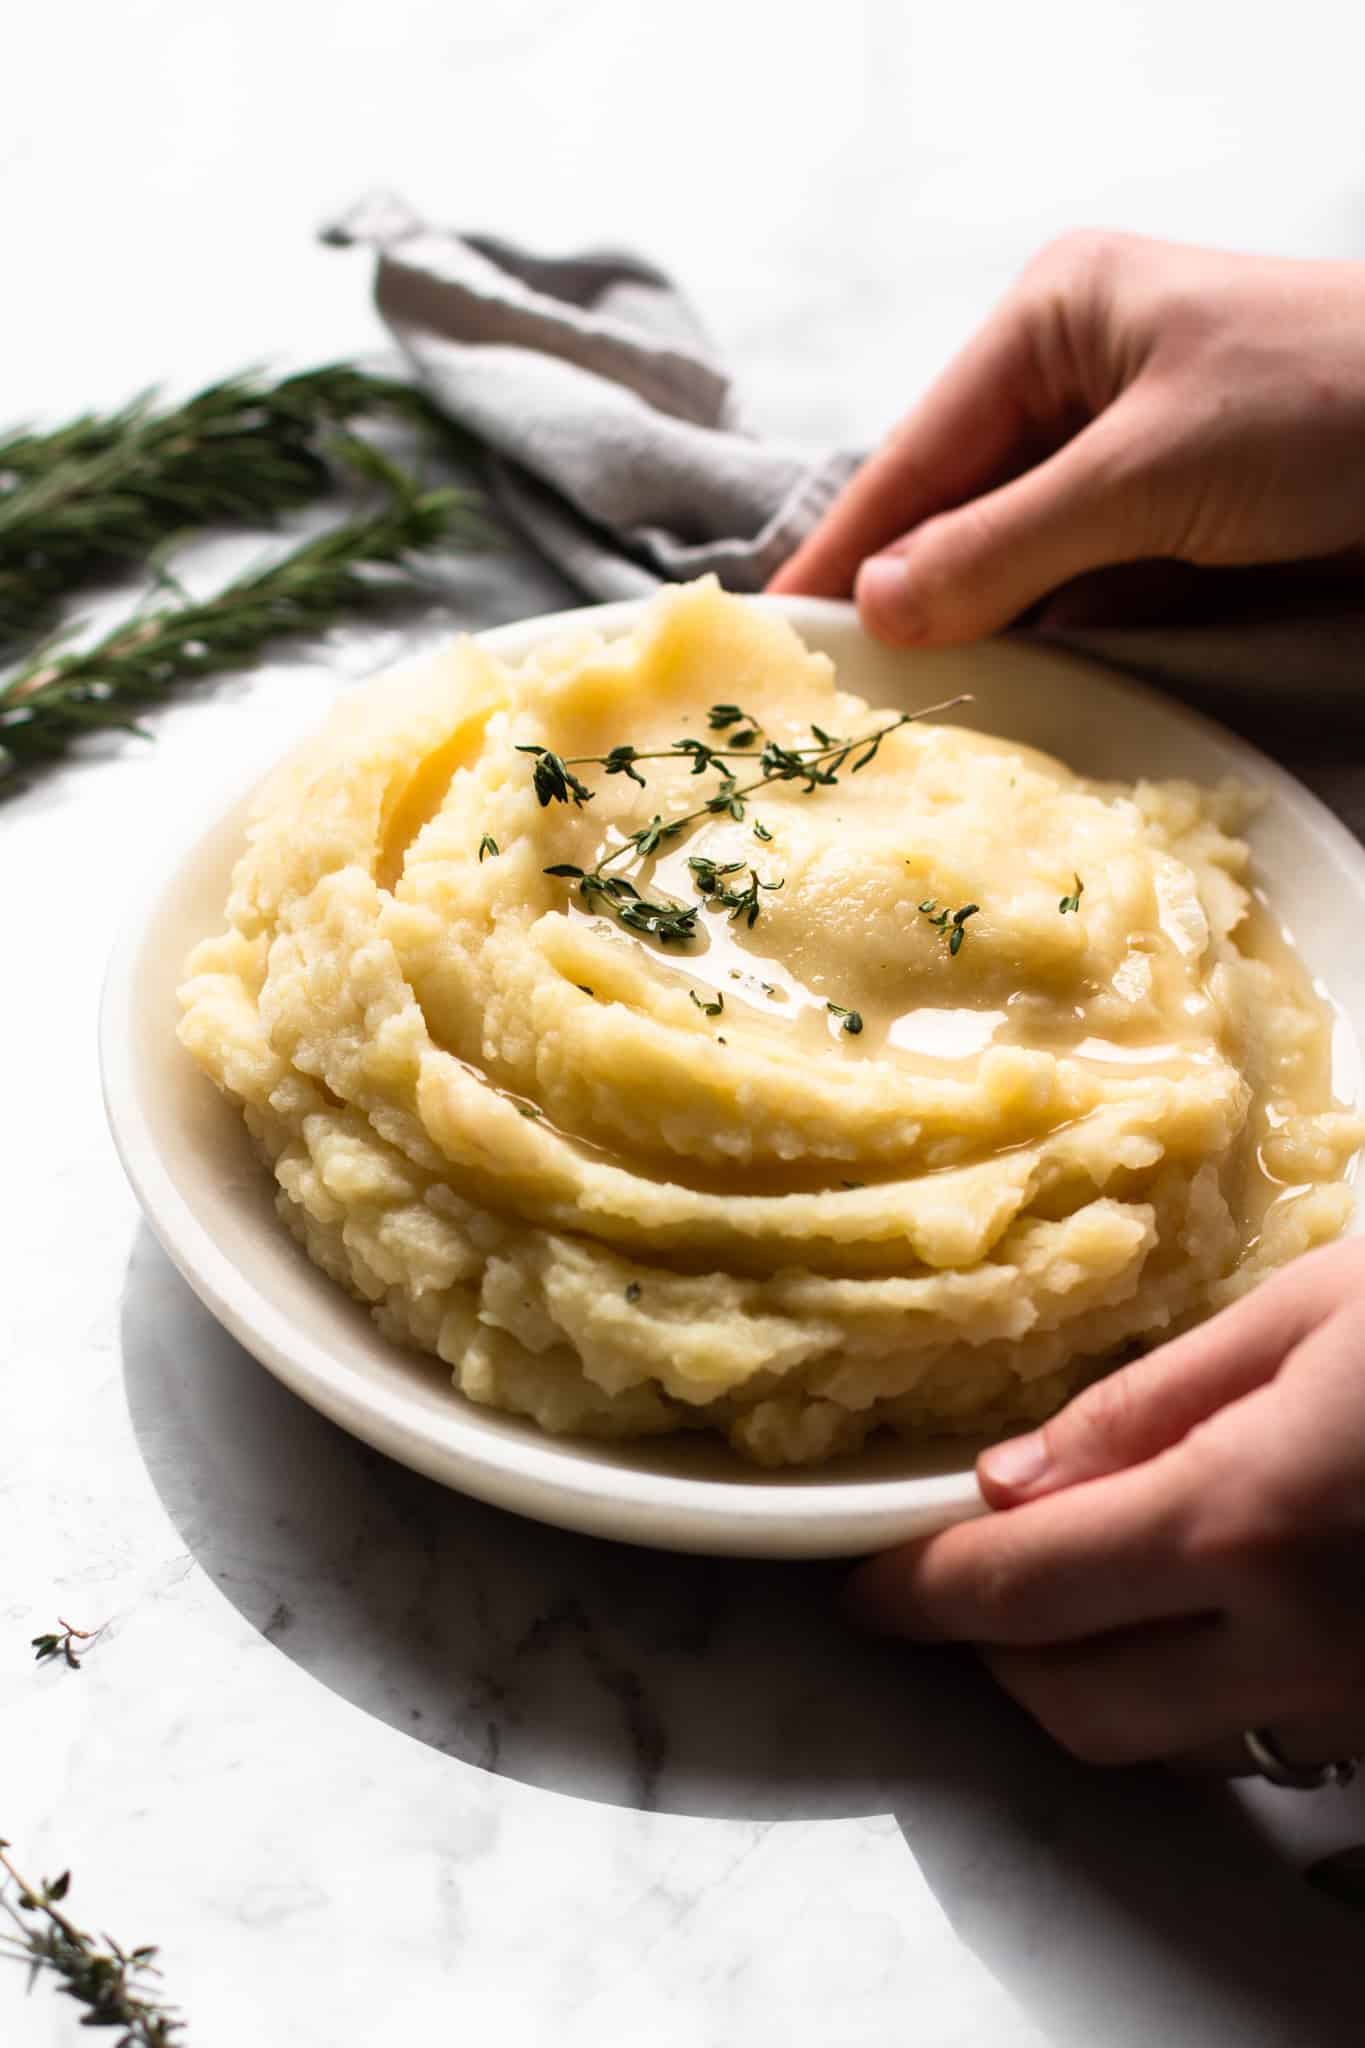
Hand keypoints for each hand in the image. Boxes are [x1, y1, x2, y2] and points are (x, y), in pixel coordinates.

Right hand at [771, 230, 1364, 642]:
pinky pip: (1073, 587)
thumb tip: (881, 610)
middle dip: (900, 596)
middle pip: (951, 509)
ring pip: (1008, 557)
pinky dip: (1038, 638)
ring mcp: (1123, 456)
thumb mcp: (1148, 471)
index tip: (772, 633)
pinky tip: (992, 690)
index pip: (915, 453)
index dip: (844, 548)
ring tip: (891, 710)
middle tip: (826, 697)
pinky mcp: (1169, 520)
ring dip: (966, 628)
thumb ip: (1006, 544)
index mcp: (1051, 322)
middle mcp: (1073, 382)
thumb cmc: (1325, 401)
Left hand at [847, 1239, 1364, 1774]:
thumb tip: (1011, 1479)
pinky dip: (1193, 1693)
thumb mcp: (1305, 1315)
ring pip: (1167, 1746)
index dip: (924, 1594)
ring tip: (1079, 1585)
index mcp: (1245, 1519)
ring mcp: (1352, 1703)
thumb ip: (1149, 1404)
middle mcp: (1295, 1644)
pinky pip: (1254, 1739)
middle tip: (968, 1571)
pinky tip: (1196, 1614)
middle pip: (1082, 1703)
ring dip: (1094, 1680)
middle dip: (995, 1649)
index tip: (864, 1588)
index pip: (1027, 1589)